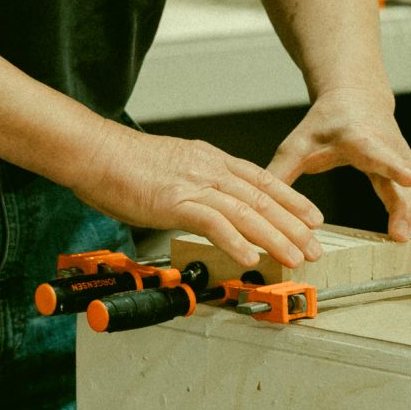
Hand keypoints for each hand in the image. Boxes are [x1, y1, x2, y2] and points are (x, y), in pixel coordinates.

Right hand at [73, 122, 324, 269]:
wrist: (94, 151)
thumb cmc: (124, 164)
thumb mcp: (173, 168)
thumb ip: (195, 185)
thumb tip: (208, 204)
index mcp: (211, 160)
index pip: (262, 180)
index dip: (292, 200)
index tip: (313, 216)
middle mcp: (210, 169)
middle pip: (263, 198)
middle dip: (294, 225)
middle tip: (316, 246)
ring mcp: (194, 185)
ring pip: (247, 212)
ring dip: (275, 237)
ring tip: (296, 256)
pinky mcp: (174, 201)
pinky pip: (213, 223)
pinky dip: (236, 241)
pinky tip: (250, 257)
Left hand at [266, 87, 410, 241]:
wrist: (355, 97)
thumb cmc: (324, 122)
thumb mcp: (297, 144)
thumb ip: (280, 173)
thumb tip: (258, 206)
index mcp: (357, 138)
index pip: (376, 152)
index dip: (392, 164)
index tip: (407, 176)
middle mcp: (384, 147)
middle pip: (398, 180)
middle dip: (406, 207)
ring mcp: (398, 156)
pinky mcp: (405, 166)